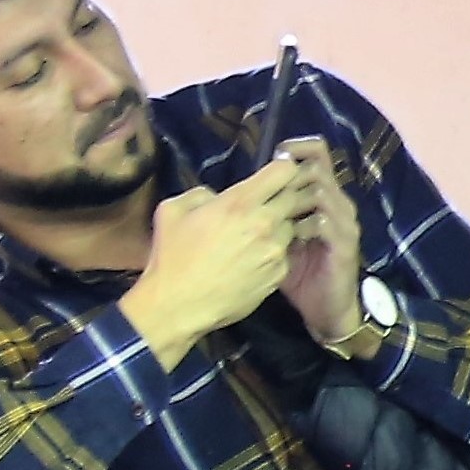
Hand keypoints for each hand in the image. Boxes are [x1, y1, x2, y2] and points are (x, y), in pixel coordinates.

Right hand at [114, 151, 330, 355]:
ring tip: (256, 234)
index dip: (284, 166)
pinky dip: (275, 251)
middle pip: (295, 197)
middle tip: (269, 201)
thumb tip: (218, 196)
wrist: (180, 303)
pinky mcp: (280, 273)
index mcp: (240, 202)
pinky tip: (254, 258)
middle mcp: (265, 223)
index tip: (276, 170)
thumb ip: (202, 194)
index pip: (284, 171)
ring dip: (280, 225)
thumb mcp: (173, 209)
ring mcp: (276, 250)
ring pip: (292, 226)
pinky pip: (285, 253)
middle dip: (286, 195)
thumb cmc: (173, 254)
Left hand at [267, 139, 372, 355]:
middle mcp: (338, 205)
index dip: (297, 149)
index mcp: (323, 198)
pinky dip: (305, 225)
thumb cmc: (300, 271)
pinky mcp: (345, 246)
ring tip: (277, 209)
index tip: (274, 153)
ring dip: (297, 197)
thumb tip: (232, 192)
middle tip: (271, 183)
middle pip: (320, 169)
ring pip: (323, 192)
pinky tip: (291, 235)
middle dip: (293, 172)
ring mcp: (344, 225)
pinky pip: (326, 224)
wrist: (327, 308)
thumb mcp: (278, 236)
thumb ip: (266, 212)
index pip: (317, 157)